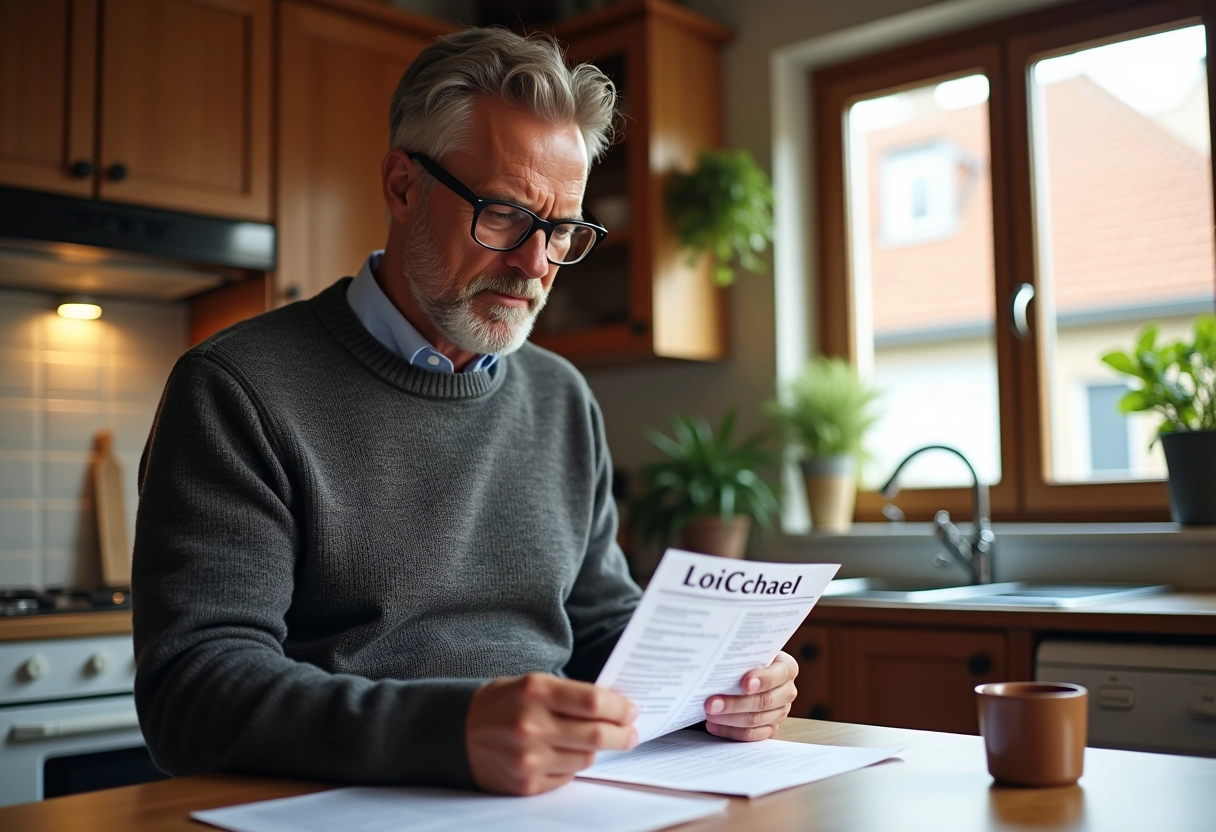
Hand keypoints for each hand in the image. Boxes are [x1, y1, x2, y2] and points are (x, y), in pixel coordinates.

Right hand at [466, 673, 637, 794]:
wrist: (455, 733)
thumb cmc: (501, 703)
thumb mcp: (532, 684)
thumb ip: (569, 694)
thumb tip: (612, 707)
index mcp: (535, 692)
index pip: (593, 702)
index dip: (619, 707)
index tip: (630, 710)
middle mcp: (532, 726)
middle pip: (597, 735)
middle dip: (622, 734)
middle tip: (631, 732)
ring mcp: (529, 759)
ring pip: (586, 759)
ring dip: (598, 750)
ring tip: (599, 741)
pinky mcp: (526, 784)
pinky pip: (567, 777)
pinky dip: (573, 765)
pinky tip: (566, 754)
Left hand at [703, 651, 798, 740]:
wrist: (747, 671)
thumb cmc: (746, 660)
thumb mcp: (747, 653)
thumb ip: (742, 658)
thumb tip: (718, 663)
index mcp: (786, 668)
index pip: (780, 674)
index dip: (764, 680)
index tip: (745, 684)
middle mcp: (787, 691)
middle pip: (765, 701)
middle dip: (735, 703)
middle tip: (711, 703)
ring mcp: (780, 711)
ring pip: (756, 720)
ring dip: (729, 718)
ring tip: (709, 714)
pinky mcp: (770, 728)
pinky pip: (751, 734)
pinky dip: (731, 731)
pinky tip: (714, 725)